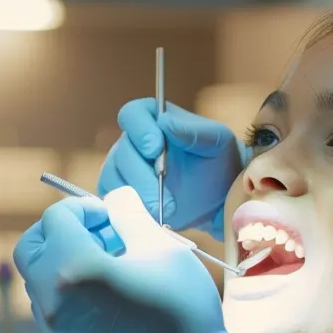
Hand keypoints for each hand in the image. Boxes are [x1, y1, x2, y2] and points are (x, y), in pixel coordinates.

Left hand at [12, 187, 240, 332]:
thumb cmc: (183, 311)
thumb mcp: (163, 250)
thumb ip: (130, 216)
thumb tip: (116, 196)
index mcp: (75, 270)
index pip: (56, 218)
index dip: (83, 207)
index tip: (110, 214)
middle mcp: (54, 300)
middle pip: (30, 247)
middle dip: (58, 230)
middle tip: (96, 231)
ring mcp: (56, 329)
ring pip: (36, 278)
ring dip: (61, 259)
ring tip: (106, 261)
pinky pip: (50, 306)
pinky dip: (66, 287)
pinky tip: (105, 290)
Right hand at [98, 99, 242, 238]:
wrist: (218, 197)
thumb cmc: (217, 160)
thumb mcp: (216, 141)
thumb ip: (192, 130)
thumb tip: (164, 121)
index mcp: (152, 119)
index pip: (132, 115)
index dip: (139, 130)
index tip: (155, 149)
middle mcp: (132, 143)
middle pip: (121, 153)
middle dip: (142, 177)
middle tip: (165, 196)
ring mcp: (124, 170)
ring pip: (113, 180)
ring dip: (137, 198)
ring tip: (164, 211)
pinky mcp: (122, 196)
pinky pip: (114, 202)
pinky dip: (130, 211)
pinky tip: (153, 218)